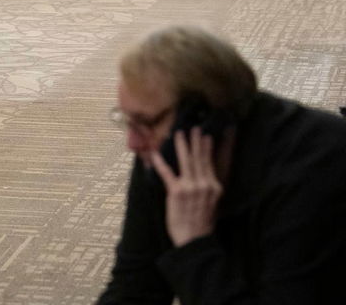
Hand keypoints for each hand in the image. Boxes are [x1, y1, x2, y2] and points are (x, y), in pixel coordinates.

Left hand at [149, 128, 221, 246]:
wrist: (194, 240)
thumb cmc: (202, 223)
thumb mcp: (211, 203)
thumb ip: (208, 187)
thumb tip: (203, 173)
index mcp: (214, 187)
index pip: (211, 163)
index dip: (208, 149)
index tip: (207, 135)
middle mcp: (204, 184)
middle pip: (200, 158)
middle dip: (196, 141)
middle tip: (195, 127)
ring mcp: (190, 187)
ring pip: (186, 161)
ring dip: (181, 145)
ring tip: (179, 133)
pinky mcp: (176, 192)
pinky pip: (166, 173)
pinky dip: (159, 162)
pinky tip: (154, 153)